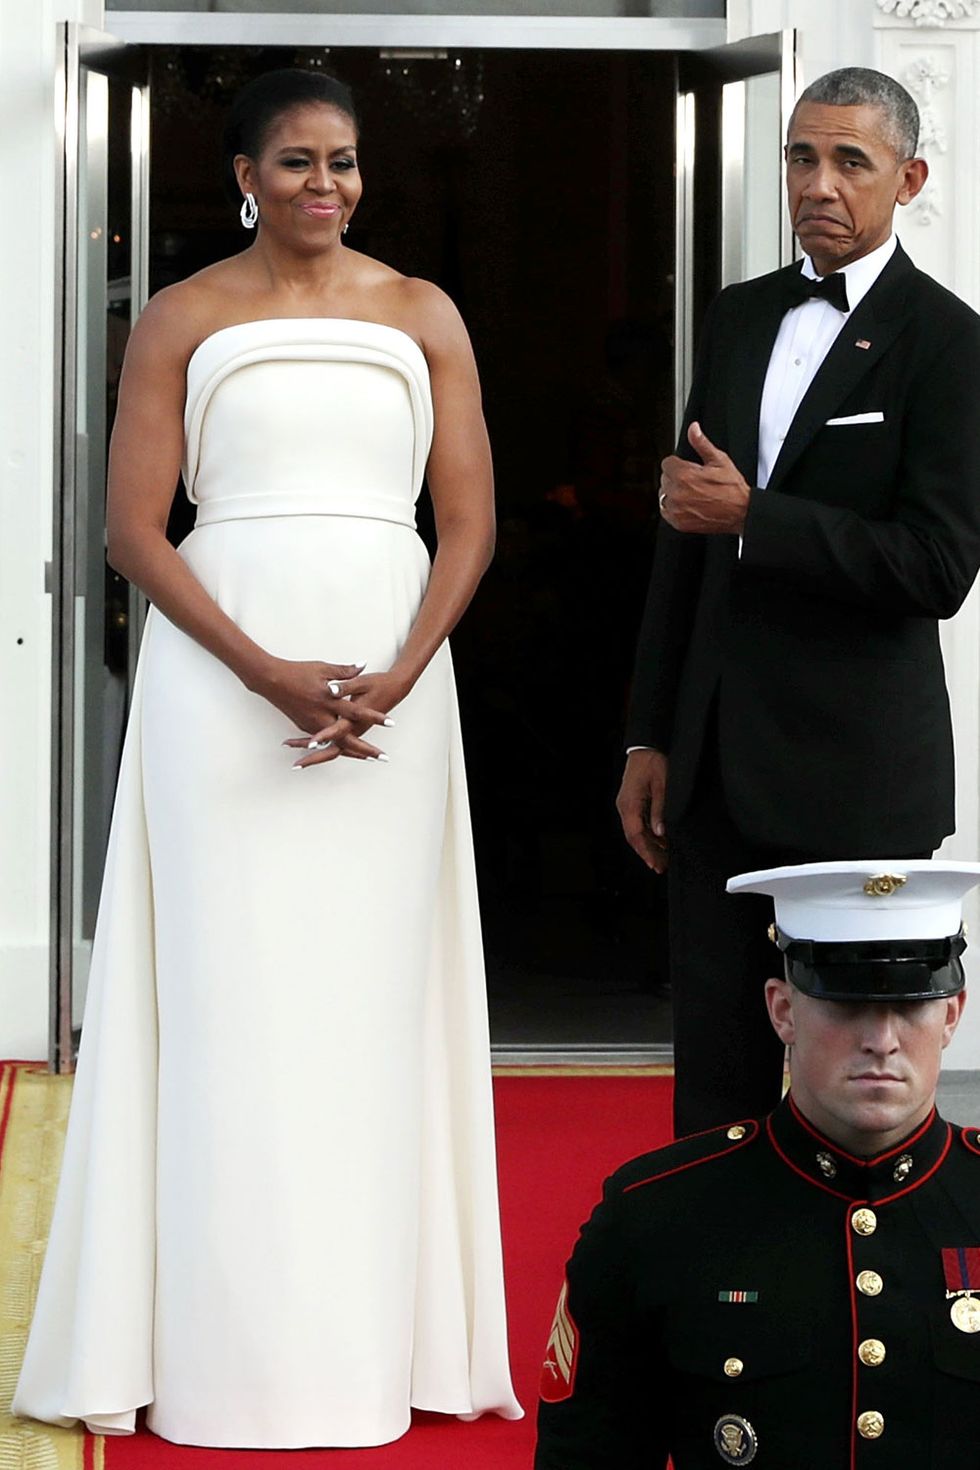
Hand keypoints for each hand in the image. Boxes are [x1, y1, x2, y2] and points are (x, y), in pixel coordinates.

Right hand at [254, 657, 390, 764]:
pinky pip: (324, 741)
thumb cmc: (298, 672)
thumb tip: (363, 664)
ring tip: (369, 758)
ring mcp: (313, 724)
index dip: (375, 717)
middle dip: (366, 750)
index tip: (391, 723)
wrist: (271, 680)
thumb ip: (345, 671)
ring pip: (335, 744)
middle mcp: (321, 716)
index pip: (357, 711)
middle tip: (383, 758)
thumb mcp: (324, 669)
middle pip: (347, 739)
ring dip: (353, 752)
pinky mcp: (306, 726)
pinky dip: (336, 746)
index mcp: (329, 700)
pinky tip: (347, 751)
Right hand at [616, 749, 668, 872]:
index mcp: (630, 804)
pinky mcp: (632, 801)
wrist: (647, 744)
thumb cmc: (654, 761)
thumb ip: (660, 810)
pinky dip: (649, 834)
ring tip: (663, 858)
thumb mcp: (663, 786)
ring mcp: (627, 804)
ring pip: (636, 831)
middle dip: (647, 853)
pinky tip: (661, 841)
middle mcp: (625, 806)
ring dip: (649, 845)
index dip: (646, 852)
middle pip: (634, 837)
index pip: (636, 835)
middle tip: (661, 867)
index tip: (655, 864)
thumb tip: (660, 832)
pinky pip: (638, 823)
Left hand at [659, 422, 749, 535]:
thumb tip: (694, 428)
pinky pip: (666, 511)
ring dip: (673, 493)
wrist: (741, 512)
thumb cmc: (732, 488)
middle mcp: (677, 493)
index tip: (688, 468)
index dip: (678, 464)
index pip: (667, 463)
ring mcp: (677, 509)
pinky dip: (674, 508)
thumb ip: (701, 443)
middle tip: (693, 481)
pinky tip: (688, 504)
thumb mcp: (719, 460)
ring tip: (692, 493)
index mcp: (684, 475)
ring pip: (664, 495)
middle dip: (676, 477)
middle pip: (665, 478)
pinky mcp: (678, 522)